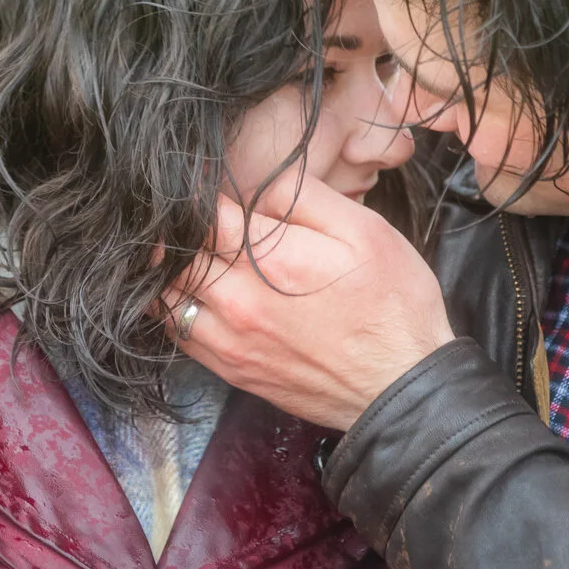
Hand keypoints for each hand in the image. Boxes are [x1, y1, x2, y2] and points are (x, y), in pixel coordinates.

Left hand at [169, 175, 455, 428]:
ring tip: (192, 253)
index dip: (198, 192)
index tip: (206, 181)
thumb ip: (303, 198)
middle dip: (177, 230)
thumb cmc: (392, 306)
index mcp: (270, 260)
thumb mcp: (365, 230)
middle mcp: (238, 302)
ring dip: (170, 270)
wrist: (402, 388)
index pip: (202, 213)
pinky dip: (177, 309)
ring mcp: (230, 342)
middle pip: (173, 255)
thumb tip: (255, 183)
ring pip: (166, 297)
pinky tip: (199, 294)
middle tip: (192, 216)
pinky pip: (179, 334)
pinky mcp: (232, 371)